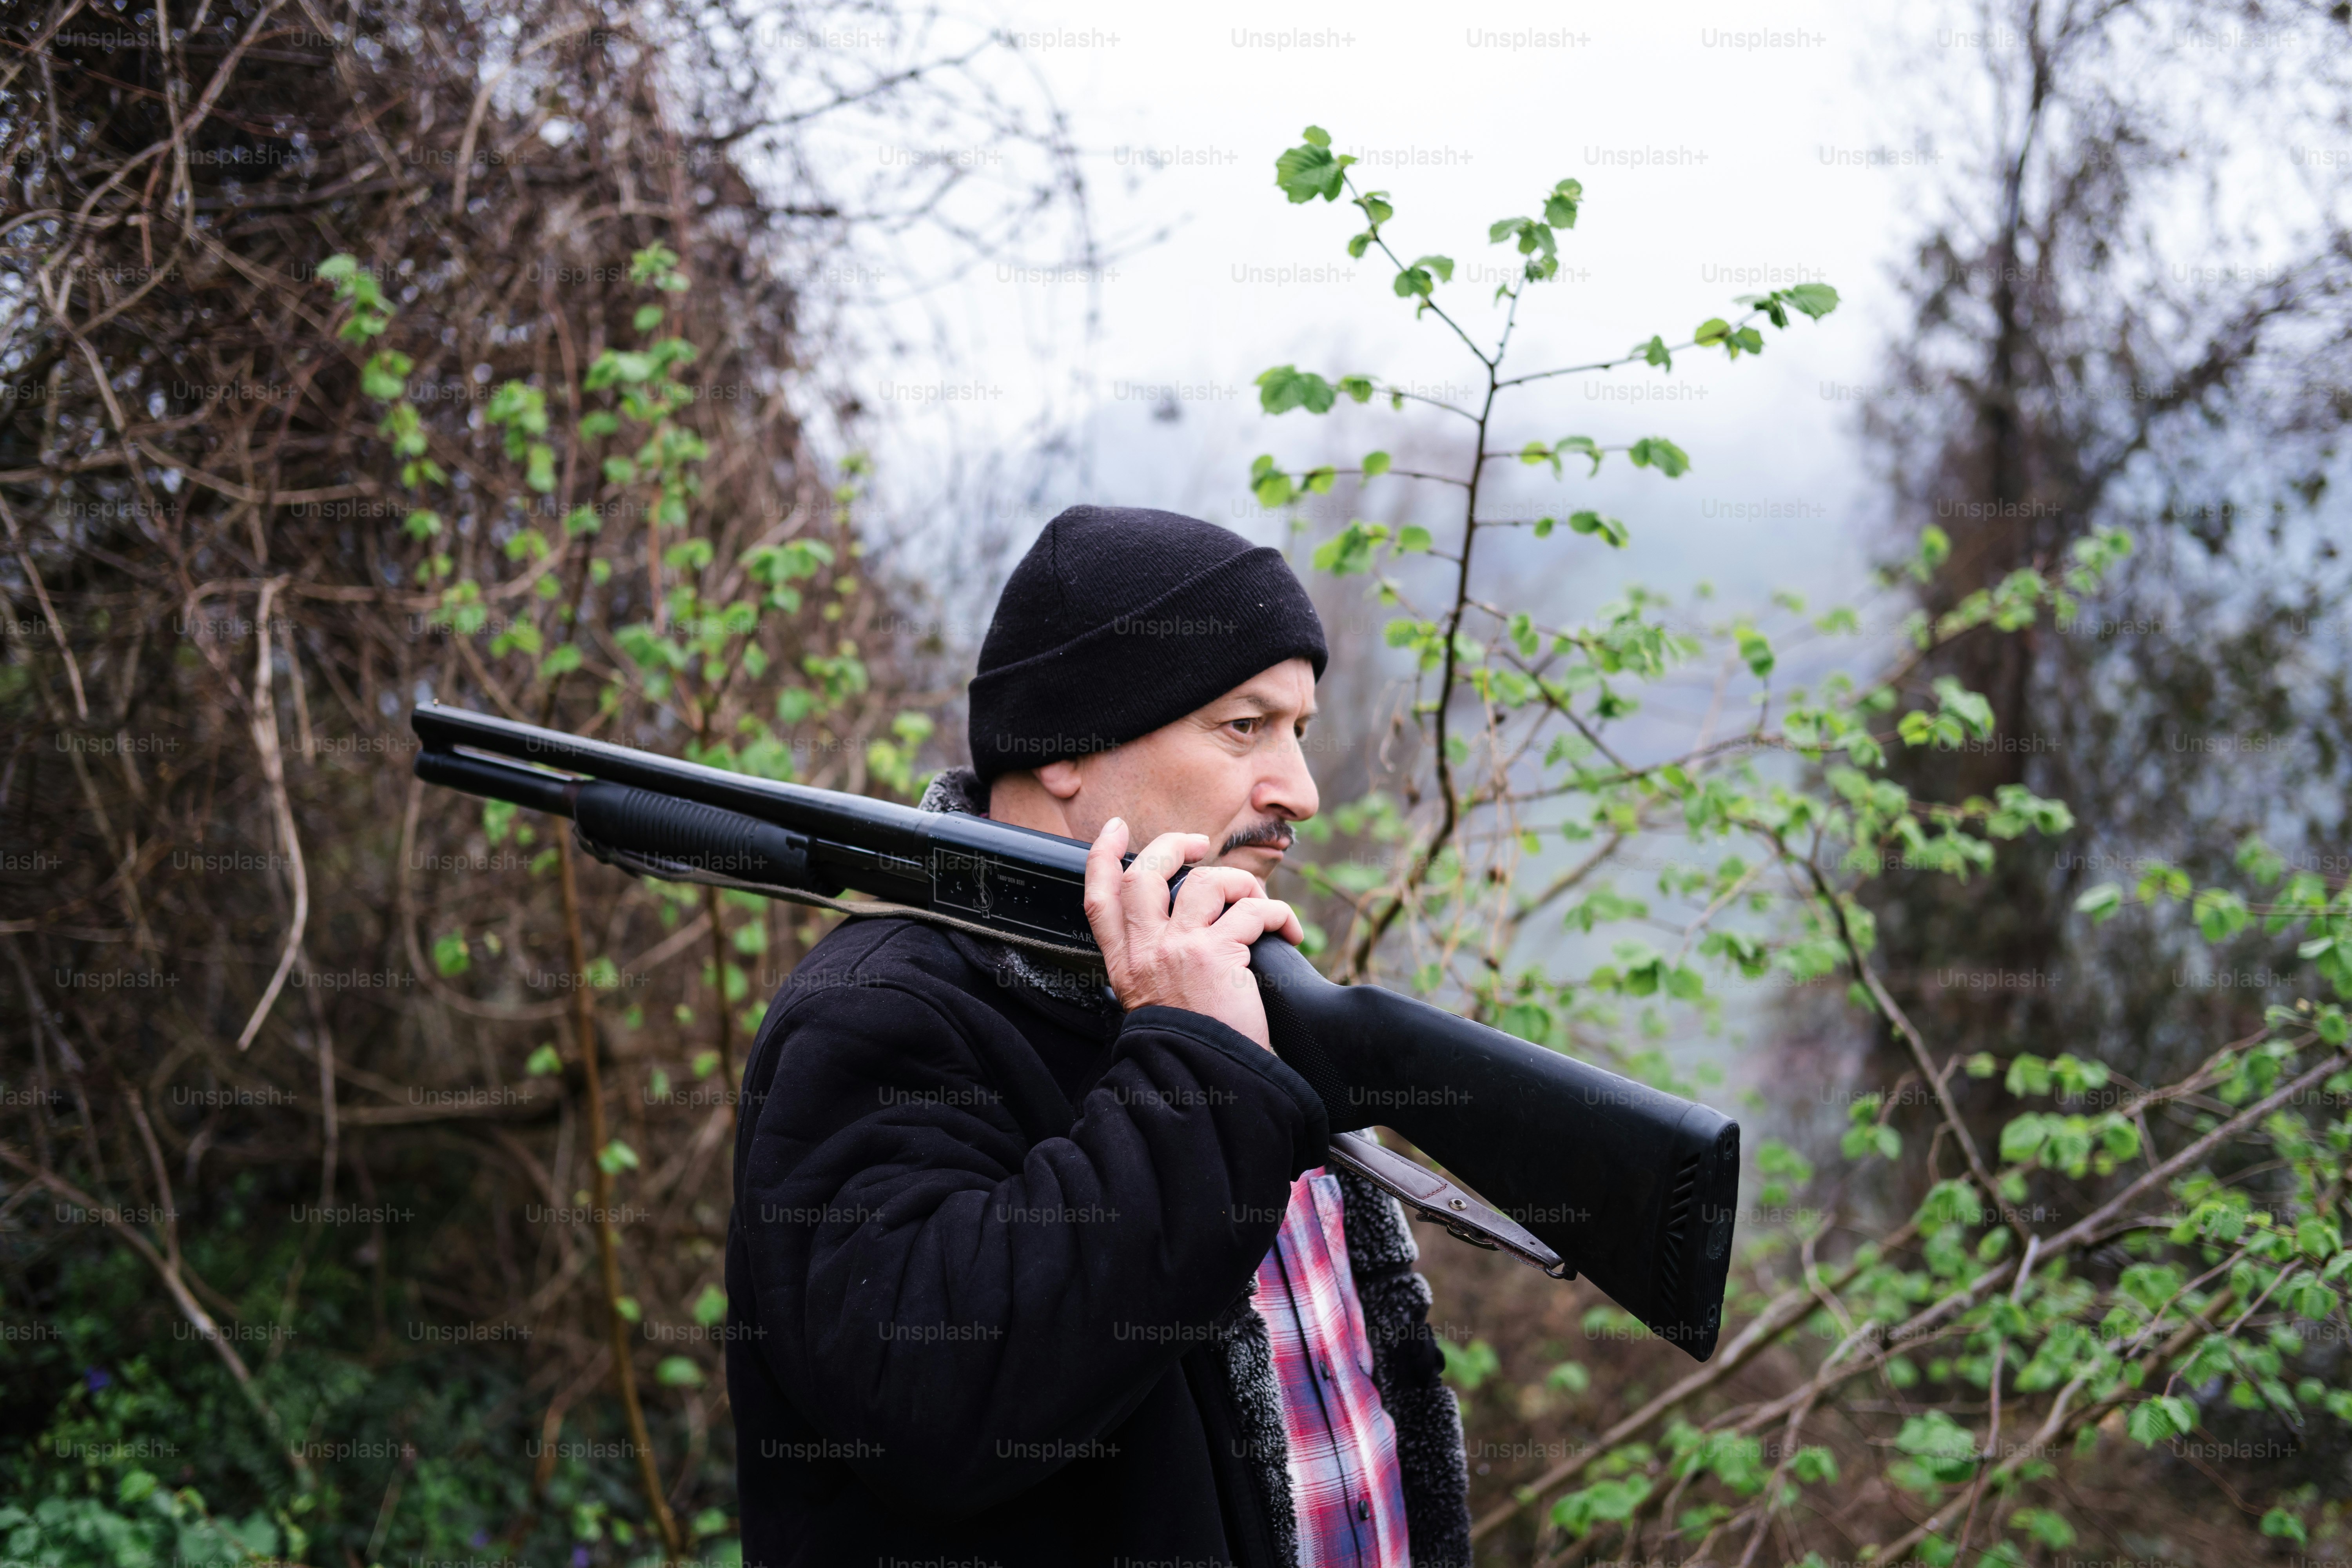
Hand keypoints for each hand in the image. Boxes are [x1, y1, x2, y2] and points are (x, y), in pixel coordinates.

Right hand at [1082, 818, 1303, 1049]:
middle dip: (1172, 846)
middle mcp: (1146, 952)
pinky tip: (1291, 933)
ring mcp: (1178, 950)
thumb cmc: (1195, 1045)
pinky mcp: (1217, 955)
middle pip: (1147, 875)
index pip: (1100, 899)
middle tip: (1199, 843)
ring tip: (1259, 905)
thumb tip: (1185, 921)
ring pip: (1205, 882)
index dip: (1103, 858)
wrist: (1211, 1081)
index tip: (1115, 831)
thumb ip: (1158, 962)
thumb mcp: (1157, 1002)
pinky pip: (1253, 911)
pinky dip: (1280, 914)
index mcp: (1126, 963)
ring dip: (1241, 883)